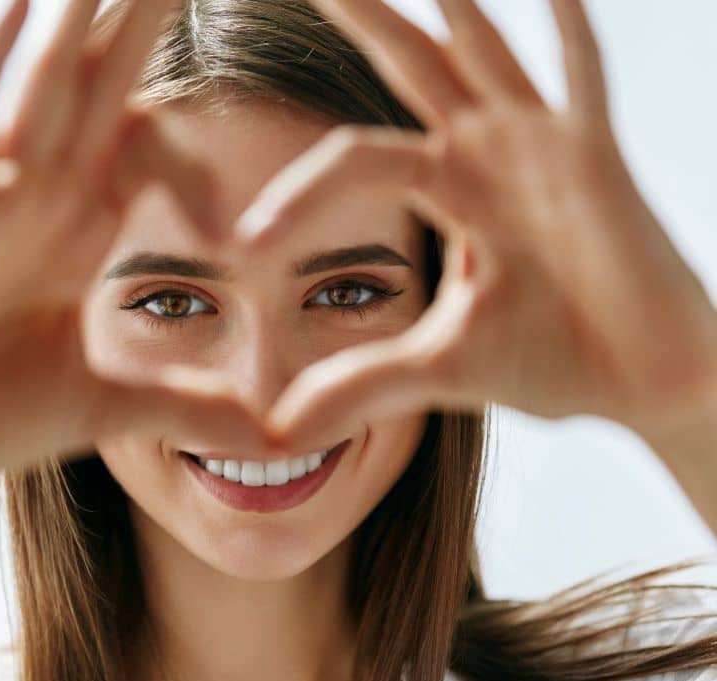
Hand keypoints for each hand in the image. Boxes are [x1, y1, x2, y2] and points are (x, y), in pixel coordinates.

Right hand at [0, 0, 268, 492]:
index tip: (241, 135)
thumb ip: (186, 410)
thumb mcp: (105, 409)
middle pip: (105, 94)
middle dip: (143, 28)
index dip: (190, 145)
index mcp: (79, 235)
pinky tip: (24, 4)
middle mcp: (43, 202)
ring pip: (50, 90)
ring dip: (84, 22)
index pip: (145, 155)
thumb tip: (271, 441)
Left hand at [233, 0, 716, 448]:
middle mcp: (487, 154)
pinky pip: (581, 80)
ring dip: (450, 5)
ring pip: (481, 53)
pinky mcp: (596, 159)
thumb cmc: (555, 361)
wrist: (644, 382)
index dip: (296, 197)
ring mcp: (541, 148)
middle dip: (361, 17)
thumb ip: (359, 385)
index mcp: (447, 190)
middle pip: (407, 66)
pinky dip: (568, 33)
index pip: (351, 162)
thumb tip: (277, 431)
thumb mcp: (438, 369)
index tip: (244, 244)